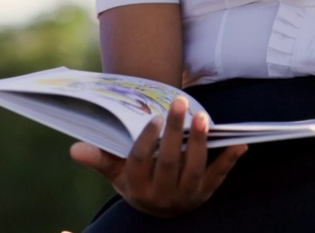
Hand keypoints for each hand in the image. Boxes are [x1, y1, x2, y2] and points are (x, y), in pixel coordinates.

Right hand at [68, 97, 246, 217]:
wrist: (159, 211)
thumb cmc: (135, 182)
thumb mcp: (116, 174)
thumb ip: (99, 159)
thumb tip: (74, 149)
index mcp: (136, 188)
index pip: (140, 162)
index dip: (147, 140)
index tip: (153, 118)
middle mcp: (161, 196)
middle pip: (169, 163)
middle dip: (175, 132)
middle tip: (180, 103)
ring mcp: (185, 197)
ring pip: (194, 170)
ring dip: (199, 143)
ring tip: (203, 117)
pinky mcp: (205, 195)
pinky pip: (218, 177)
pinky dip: (229, 161)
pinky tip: (240, 143)